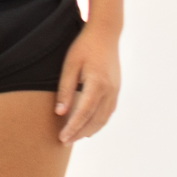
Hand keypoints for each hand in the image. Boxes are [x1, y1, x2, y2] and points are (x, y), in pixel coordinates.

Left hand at [57, 22, 121, 141]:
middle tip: (65, 141)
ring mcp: (115, 90)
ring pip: (104, 118)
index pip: (84, 113)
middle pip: (95, 119)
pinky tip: (89, 126)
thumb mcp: (69, 65)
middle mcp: (110, 90)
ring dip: (90, 129)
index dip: (73, 127)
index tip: (62, 138)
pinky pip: (108, 111)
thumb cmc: (83, 48)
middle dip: (80, 132)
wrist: (106, 34)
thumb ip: (65, 89)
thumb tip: (60, 113)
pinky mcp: (116, 89)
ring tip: (75, 137)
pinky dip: (98, 121)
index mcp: (97, 84)